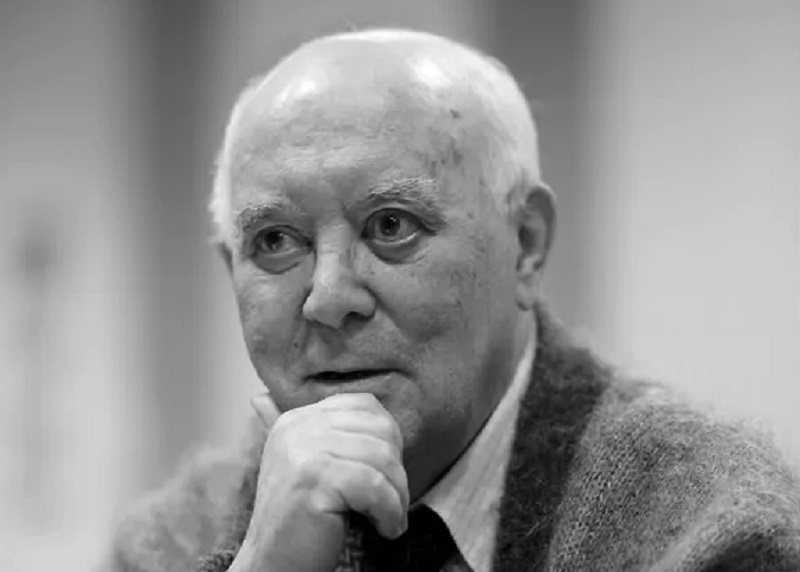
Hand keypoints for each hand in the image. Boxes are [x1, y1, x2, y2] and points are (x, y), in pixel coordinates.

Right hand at [231, 393, 408, 571]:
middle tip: (393, 502)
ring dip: (398, 495)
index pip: (364, 405)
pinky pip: (375, 486)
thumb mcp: (315, 467)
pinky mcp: (313, 480)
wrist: (273, 566)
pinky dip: (390, 511)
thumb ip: (337, 437)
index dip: (388, 438)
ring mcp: (303, 451)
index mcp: (297, 419)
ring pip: (382, 458)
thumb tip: (378, 421)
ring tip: (391, 519)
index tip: (387, 473)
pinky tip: (386, 529)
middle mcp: (297, 427)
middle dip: (398, 469)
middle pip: (379, 429)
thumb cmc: (304, 522)